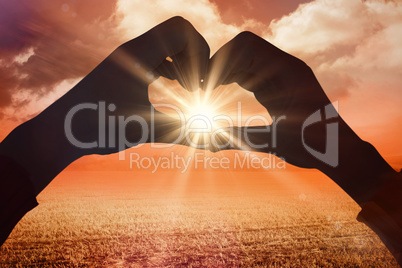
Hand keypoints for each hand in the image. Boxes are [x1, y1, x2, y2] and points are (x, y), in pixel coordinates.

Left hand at [0, 17, 209, 193]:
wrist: (62, 130)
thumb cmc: (99, 128)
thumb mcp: (146, 130)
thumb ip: (184, 132)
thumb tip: (215, 144)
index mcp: (139, 55)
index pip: (182, 30)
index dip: (201, 53)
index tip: (200, 83)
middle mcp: (134, 49)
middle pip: (179, 33)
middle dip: (196, 56)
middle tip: (198, 86)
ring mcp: (129, 57)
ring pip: (168, 43)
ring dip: (184, 62)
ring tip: (190, 89)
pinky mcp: (127, 67)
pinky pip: (157, 55)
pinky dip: (173, 66)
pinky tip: (176, 87)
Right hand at [207, 32, 395, 203]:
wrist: (338, 151)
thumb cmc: (315, 147)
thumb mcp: (273, 142)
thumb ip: (237, 139)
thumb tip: (205, 143)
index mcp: (288, 72)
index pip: (247, 47)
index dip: (221, 61)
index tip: (206, 83)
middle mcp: (285, 67)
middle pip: (243, 48)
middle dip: (220, 64)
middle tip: (203, 86)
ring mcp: (281, 75)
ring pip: (245, 59)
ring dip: (225, 70)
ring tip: (208, 90)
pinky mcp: (277, 86)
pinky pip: (250, 72)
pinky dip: (233, 78)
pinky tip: (221, 91)